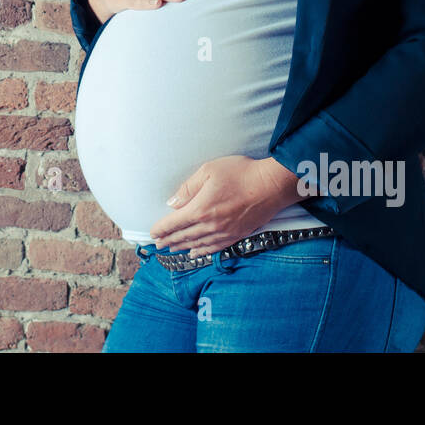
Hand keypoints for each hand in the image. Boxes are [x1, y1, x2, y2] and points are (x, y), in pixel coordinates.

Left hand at [149, 155, 305, 256]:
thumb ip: (188, 188)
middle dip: (168, 240)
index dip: (161, 229)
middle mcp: (210, 225)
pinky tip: (194, 253)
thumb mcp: (209, 171)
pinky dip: (201, 252)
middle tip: (158, 244)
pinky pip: (214, 248)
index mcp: (200, 209)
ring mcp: (224, 233)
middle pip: (183, 236)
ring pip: (197, 244)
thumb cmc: (240, 173)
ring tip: (171, 249)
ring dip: (181, 247)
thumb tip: (173, 203)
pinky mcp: (236, 236)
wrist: (271, 185)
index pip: (174, 223)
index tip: (152, 232)